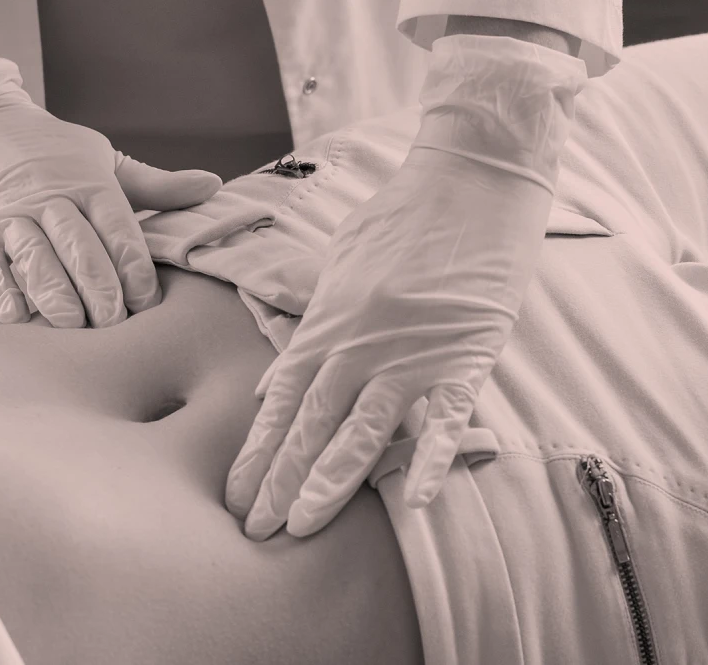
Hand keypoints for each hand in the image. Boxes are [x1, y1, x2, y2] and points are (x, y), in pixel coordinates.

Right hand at [0, 58, 221, 327]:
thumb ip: (158, 185)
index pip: (117, 227)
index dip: (133, 266)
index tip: (147, 300)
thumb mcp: (106, 161)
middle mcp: (48, 200)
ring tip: (73, 323)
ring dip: (55, 293)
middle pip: (78, 247)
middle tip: (115, 322)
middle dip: (99, 287)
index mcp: (88, 184)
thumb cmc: (53, 153)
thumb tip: (214, 185)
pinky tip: (20, 315)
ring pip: (34, 258)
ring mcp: (8, 219)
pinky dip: (2, 292)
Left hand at [224, 34, 586, 539]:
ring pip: (363, 428)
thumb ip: (306, 327)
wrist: (470, 177)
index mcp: (326, 322)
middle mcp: (358, 343)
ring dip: (330, 481)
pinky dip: (431, 457)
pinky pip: (446, 415)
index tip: (237, 496)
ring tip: (300, 527)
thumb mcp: (337, 266)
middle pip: (311, 424)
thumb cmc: (402, 218)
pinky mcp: (466, 353)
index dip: (258, 453)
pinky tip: (411, 501)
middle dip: (280, 481)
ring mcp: (411, 351)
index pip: (282, 402)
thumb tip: (271, 382)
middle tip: (254, 531)